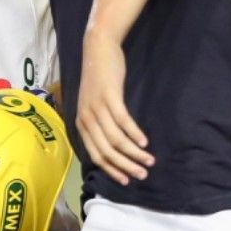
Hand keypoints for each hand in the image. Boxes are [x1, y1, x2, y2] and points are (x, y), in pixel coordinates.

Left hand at [76, 30, 154, 184]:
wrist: (97, 50)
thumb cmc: (98, 79)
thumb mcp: (92, 104)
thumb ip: (98, 124)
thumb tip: (112, 147)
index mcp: (81, 122)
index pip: (95, 154)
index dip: (111, 169)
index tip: (126, 180)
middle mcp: (86, 118)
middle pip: (106, 151)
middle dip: (125, 166)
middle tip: (142, 175)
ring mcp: (96, 107)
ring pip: (116, 139)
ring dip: (134, 153)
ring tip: (149, 160)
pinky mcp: (109, 97)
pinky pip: (123, 121)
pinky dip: (134, 134)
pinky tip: (145, 141)